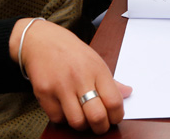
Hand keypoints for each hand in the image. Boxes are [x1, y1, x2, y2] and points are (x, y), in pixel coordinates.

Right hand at [11, 18, 131, 133]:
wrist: (42, 41)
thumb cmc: (72, 52)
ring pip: (77, 121)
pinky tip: (66, 110)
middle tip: (100, 125)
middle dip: (101, 127)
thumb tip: (128, 93)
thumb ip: (111, 81)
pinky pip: (58, 118)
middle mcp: (80, 78)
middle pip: (97, 116)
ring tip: (83, 118)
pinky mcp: (44, 93)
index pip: (114, 101)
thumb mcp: (96, 61)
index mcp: (97, 70)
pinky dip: (64, 119)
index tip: (114, 118)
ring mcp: (61, 86)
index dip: (117, 116)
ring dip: (82, 125)